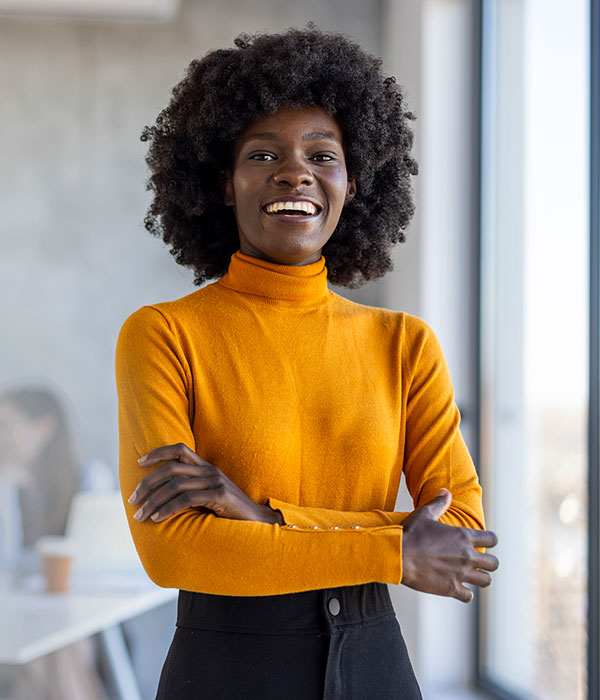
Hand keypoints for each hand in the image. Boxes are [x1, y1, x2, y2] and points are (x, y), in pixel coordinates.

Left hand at [127, 443, 283, 524]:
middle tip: (132, 499)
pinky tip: (157, 518)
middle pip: (171, 468)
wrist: (258, 523)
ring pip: (175, 485)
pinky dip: (168, 509)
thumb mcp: (209, 497)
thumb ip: (191, 491)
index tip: (140, 463)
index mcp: (206, 467)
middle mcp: (210, 470)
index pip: (180, 449)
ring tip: (140, 515)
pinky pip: (186, 499)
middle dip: (147, 483)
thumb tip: (163, 497)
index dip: (158, 453)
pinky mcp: (219, 496)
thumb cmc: (230, 513)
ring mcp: (215, 482)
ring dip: (153, 501)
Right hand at [401, 488, 498, 602]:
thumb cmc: (411, 533)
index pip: (493, 539)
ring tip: (471, 576)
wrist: (398, 555)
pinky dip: (465, 593)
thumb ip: (439, 503)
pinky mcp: (451, 589)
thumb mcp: (425, 513)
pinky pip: (469, 596)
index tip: (483, 543)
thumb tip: (446, 491)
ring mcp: (460, 574)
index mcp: (463, 536)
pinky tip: (458, 588)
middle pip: (494, 563)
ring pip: (486, 581)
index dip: (490, 541)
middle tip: (478, 562)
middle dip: (488, 563)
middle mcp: (466, 555)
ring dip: (480, 578)